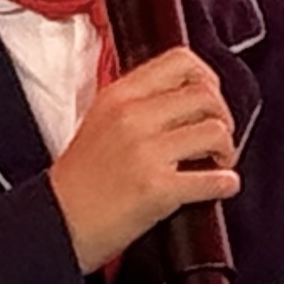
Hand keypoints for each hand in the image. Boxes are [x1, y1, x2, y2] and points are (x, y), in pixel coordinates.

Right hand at [45, 45, 239, 271]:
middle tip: (218, 138)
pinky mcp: (158, 189)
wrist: (57, 222)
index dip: (207, 78)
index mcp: (119, 96)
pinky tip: (220, 185)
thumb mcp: (100, 121)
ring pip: (215, 132)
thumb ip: (137, 102)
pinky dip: (226, 183)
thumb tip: (186, 96)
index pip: (181, 61)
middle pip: (206, 95)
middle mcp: (133, 117)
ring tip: (217, 163)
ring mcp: (146, 152)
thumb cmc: (79, 180)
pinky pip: (214, 179)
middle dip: (223, 118)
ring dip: (226, 150)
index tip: (210, 99)